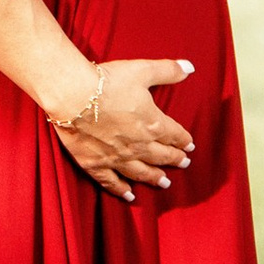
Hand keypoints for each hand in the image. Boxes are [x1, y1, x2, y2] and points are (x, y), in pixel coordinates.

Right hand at [46, 57, 196, 205]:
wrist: (73, 95)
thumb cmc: (108, 81)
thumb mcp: (142, 70)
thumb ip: (168, 70)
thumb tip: (190, 67)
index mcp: (153, 124)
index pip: (174, 135)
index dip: (184, 140)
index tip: (190, 146)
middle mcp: (139, 145)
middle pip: (161, 156)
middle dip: (174, 159)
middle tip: (184, 164)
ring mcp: (117, 158)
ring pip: (141, 172)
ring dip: (154, 178)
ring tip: (164, 184)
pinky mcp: (96, 164)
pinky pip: (112, 182)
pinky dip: (122, 191)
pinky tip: (129, 196)